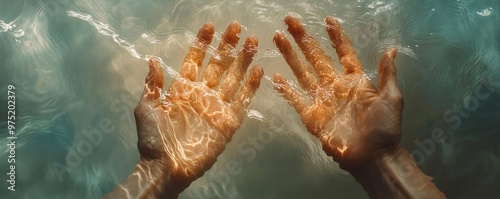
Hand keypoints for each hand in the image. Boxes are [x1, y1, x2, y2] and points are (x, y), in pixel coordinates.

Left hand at [134, 22, 262, 190]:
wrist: (166, 167)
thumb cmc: (153, 139)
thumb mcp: (147, 108)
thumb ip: (153, 84)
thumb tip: (152, 59)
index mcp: (182, 89)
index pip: (195, 60)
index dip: (202, 44)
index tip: (210, 27)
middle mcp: (202, 94)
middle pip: (218, 65)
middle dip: (227, 46)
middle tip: (236, 27)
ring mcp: (217, 107)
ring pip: (233, 78)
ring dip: (243, 60)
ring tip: (251, 41)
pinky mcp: (229, 122)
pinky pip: (243, 101)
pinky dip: (251, 86)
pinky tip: (258, 69)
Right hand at [273, 16, 401, 169]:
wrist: (373, 157)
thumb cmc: (385, 128)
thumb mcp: (392, 98)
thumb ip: (387, 74)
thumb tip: (391, 50)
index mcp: (355, 80)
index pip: (343, 53)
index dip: (336, 37)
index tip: (329, 20)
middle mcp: (335, 86)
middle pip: (316, 57)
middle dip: (303, 38)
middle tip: (290, 21)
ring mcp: (321, 100)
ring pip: (302, 72)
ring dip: (290, 55)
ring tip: (278, 37)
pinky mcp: (311, 116)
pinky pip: (295, 99)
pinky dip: (285, 89)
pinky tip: (275, 76)